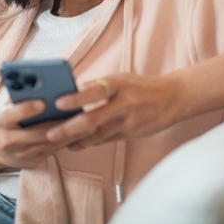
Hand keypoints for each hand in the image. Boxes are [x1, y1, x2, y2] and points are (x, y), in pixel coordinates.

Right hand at [0, 99, 83, 172]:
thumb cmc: (9, 119)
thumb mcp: (9, 106)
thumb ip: (21, 95)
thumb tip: (40, 82)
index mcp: (2, 121)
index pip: (12, 115)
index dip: (26, 109)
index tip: (42, 102)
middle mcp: (10, 139)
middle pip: (38, 132)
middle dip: (60, 124)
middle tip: (80, 115)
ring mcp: (22, 153)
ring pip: (50, 143)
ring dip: (71, 134)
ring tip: (90, 124)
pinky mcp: (34, 161)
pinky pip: (55, 151)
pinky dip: (69, 141)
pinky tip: (84, 134)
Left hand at [44, 72, 182, 150]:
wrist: (173, 98)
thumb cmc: (142, 86)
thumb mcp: (121, 78)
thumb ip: (98, 85)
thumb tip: (72, 90)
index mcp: (118, 85)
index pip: (94, 92)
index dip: (76, 99)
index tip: (58, 103)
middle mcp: (123, 104)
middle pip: (92, 119)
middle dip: (69, 128)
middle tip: (50, 133)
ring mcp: (127, 122)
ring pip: (97, 134)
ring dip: (76, 139)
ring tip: (57, 142)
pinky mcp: (131, 134)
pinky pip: (106, 140)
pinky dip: (89, 143)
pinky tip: (75, 145)